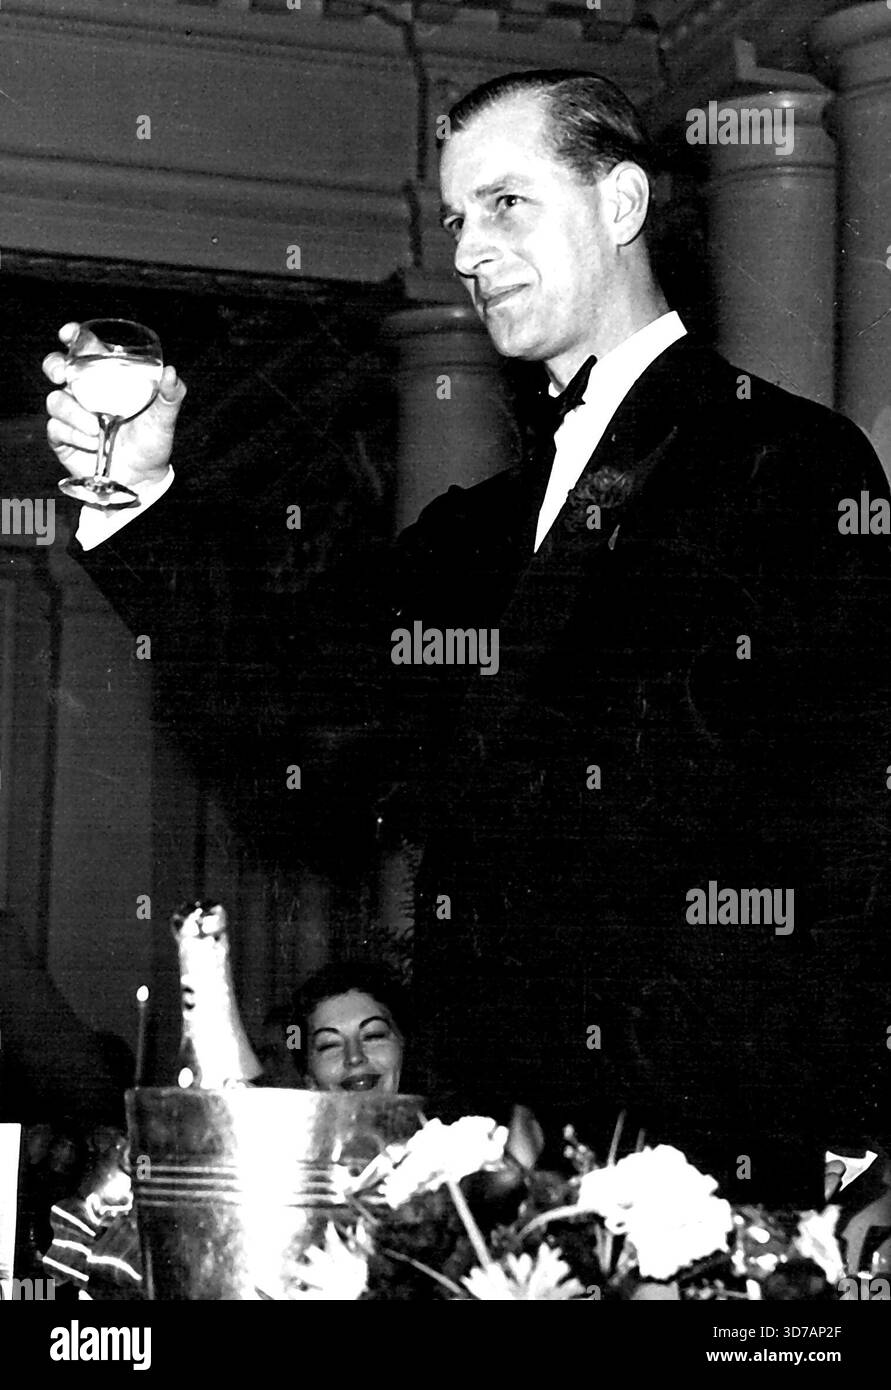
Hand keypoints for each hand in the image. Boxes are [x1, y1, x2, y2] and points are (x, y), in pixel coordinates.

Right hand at [43, 321, 186, 488]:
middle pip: (56, 367)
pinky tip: (93, 442)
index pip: (84, 349)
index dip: (73, 336)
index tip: (69, 334)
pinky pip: (56, 428)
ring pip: (55, 400)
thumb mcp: (164, 417)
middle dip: (55, 366)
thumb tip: (171, 372)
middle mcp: (84, 392)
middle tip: (62, 374)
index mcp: (106, 377)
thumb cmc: (152, 441)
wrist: (143, 478)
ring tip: (96, 428)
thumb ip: (170, 394)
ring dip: (74, 413)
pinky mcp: (62, 438)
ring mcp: (71, 414)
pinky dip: (74, 434)